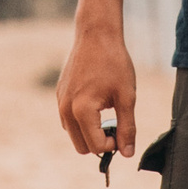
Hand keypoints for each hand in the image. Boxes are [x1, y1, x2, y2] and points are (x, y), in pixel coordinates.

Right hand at [56, 22, 136, 163]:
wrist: (96, 34)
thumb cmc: (114, 63)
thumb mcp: (126, 96)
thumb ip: (127, 127)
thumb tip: (127, 154)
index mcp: (82, 110)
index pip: (96, 146)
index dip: (114, 144)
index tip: (123, 129)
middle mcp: (65, 109)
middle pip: (82, 147)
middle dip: (100, 142)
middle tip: (116, 124)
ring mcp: (60, 101)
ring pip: (73, 134)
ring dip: (90, 133)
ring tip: (107, 114)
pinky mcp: (60, 94)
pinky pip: (69, 120)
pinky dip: (82, 121)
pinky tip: (97, 102)